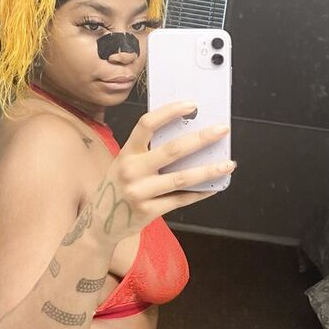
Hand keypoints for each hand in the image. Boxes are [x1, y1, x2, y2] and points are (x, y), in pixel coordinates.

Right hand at [89, 101, 233, 243]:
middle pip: (172, 150)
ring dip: (209, 170)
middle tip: (222, 130)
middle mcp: (131, 170)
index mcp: (126, 152)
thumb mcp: (125, 163)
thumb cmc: (119, 187)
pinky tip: (214, 187)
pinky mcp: (148, 211)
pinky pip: (181, 200)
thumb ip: (148, 151)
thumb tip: (188, 136)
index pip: (147, 124)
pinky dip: (200, 193)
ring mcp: (139, 192)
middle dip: (201, 138)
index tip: (191, 105)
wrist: (100, 223)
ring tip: (228, 164)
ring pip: (181, 178)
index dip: (170, 112)